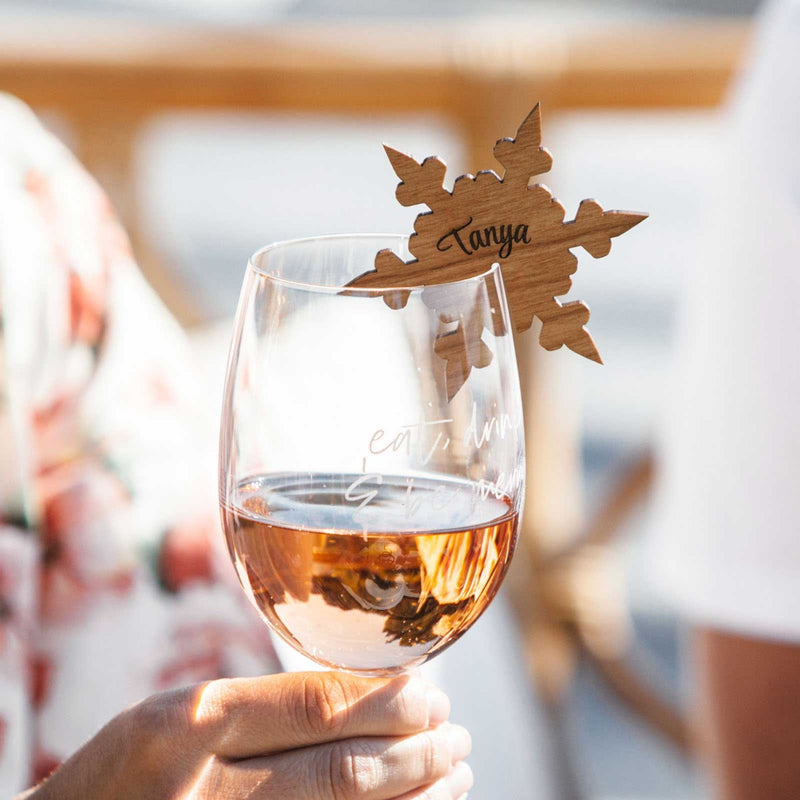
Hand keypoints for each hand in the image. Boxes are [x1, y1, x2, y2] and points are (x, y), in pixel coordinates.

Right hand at [21, 671, 472, 799]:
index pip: (316, 705)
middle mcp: (206, 787)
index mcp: (190, 724)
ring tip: (454, 774)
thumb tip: (363, 695)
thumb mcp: (174, 716)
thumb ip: (260, 706)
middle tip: (456, 736)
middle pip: (341, 769)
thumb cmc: (123, 773)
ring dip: (414, 798)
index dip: (388, 701)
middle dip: (415, 753)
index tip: (431, 695)